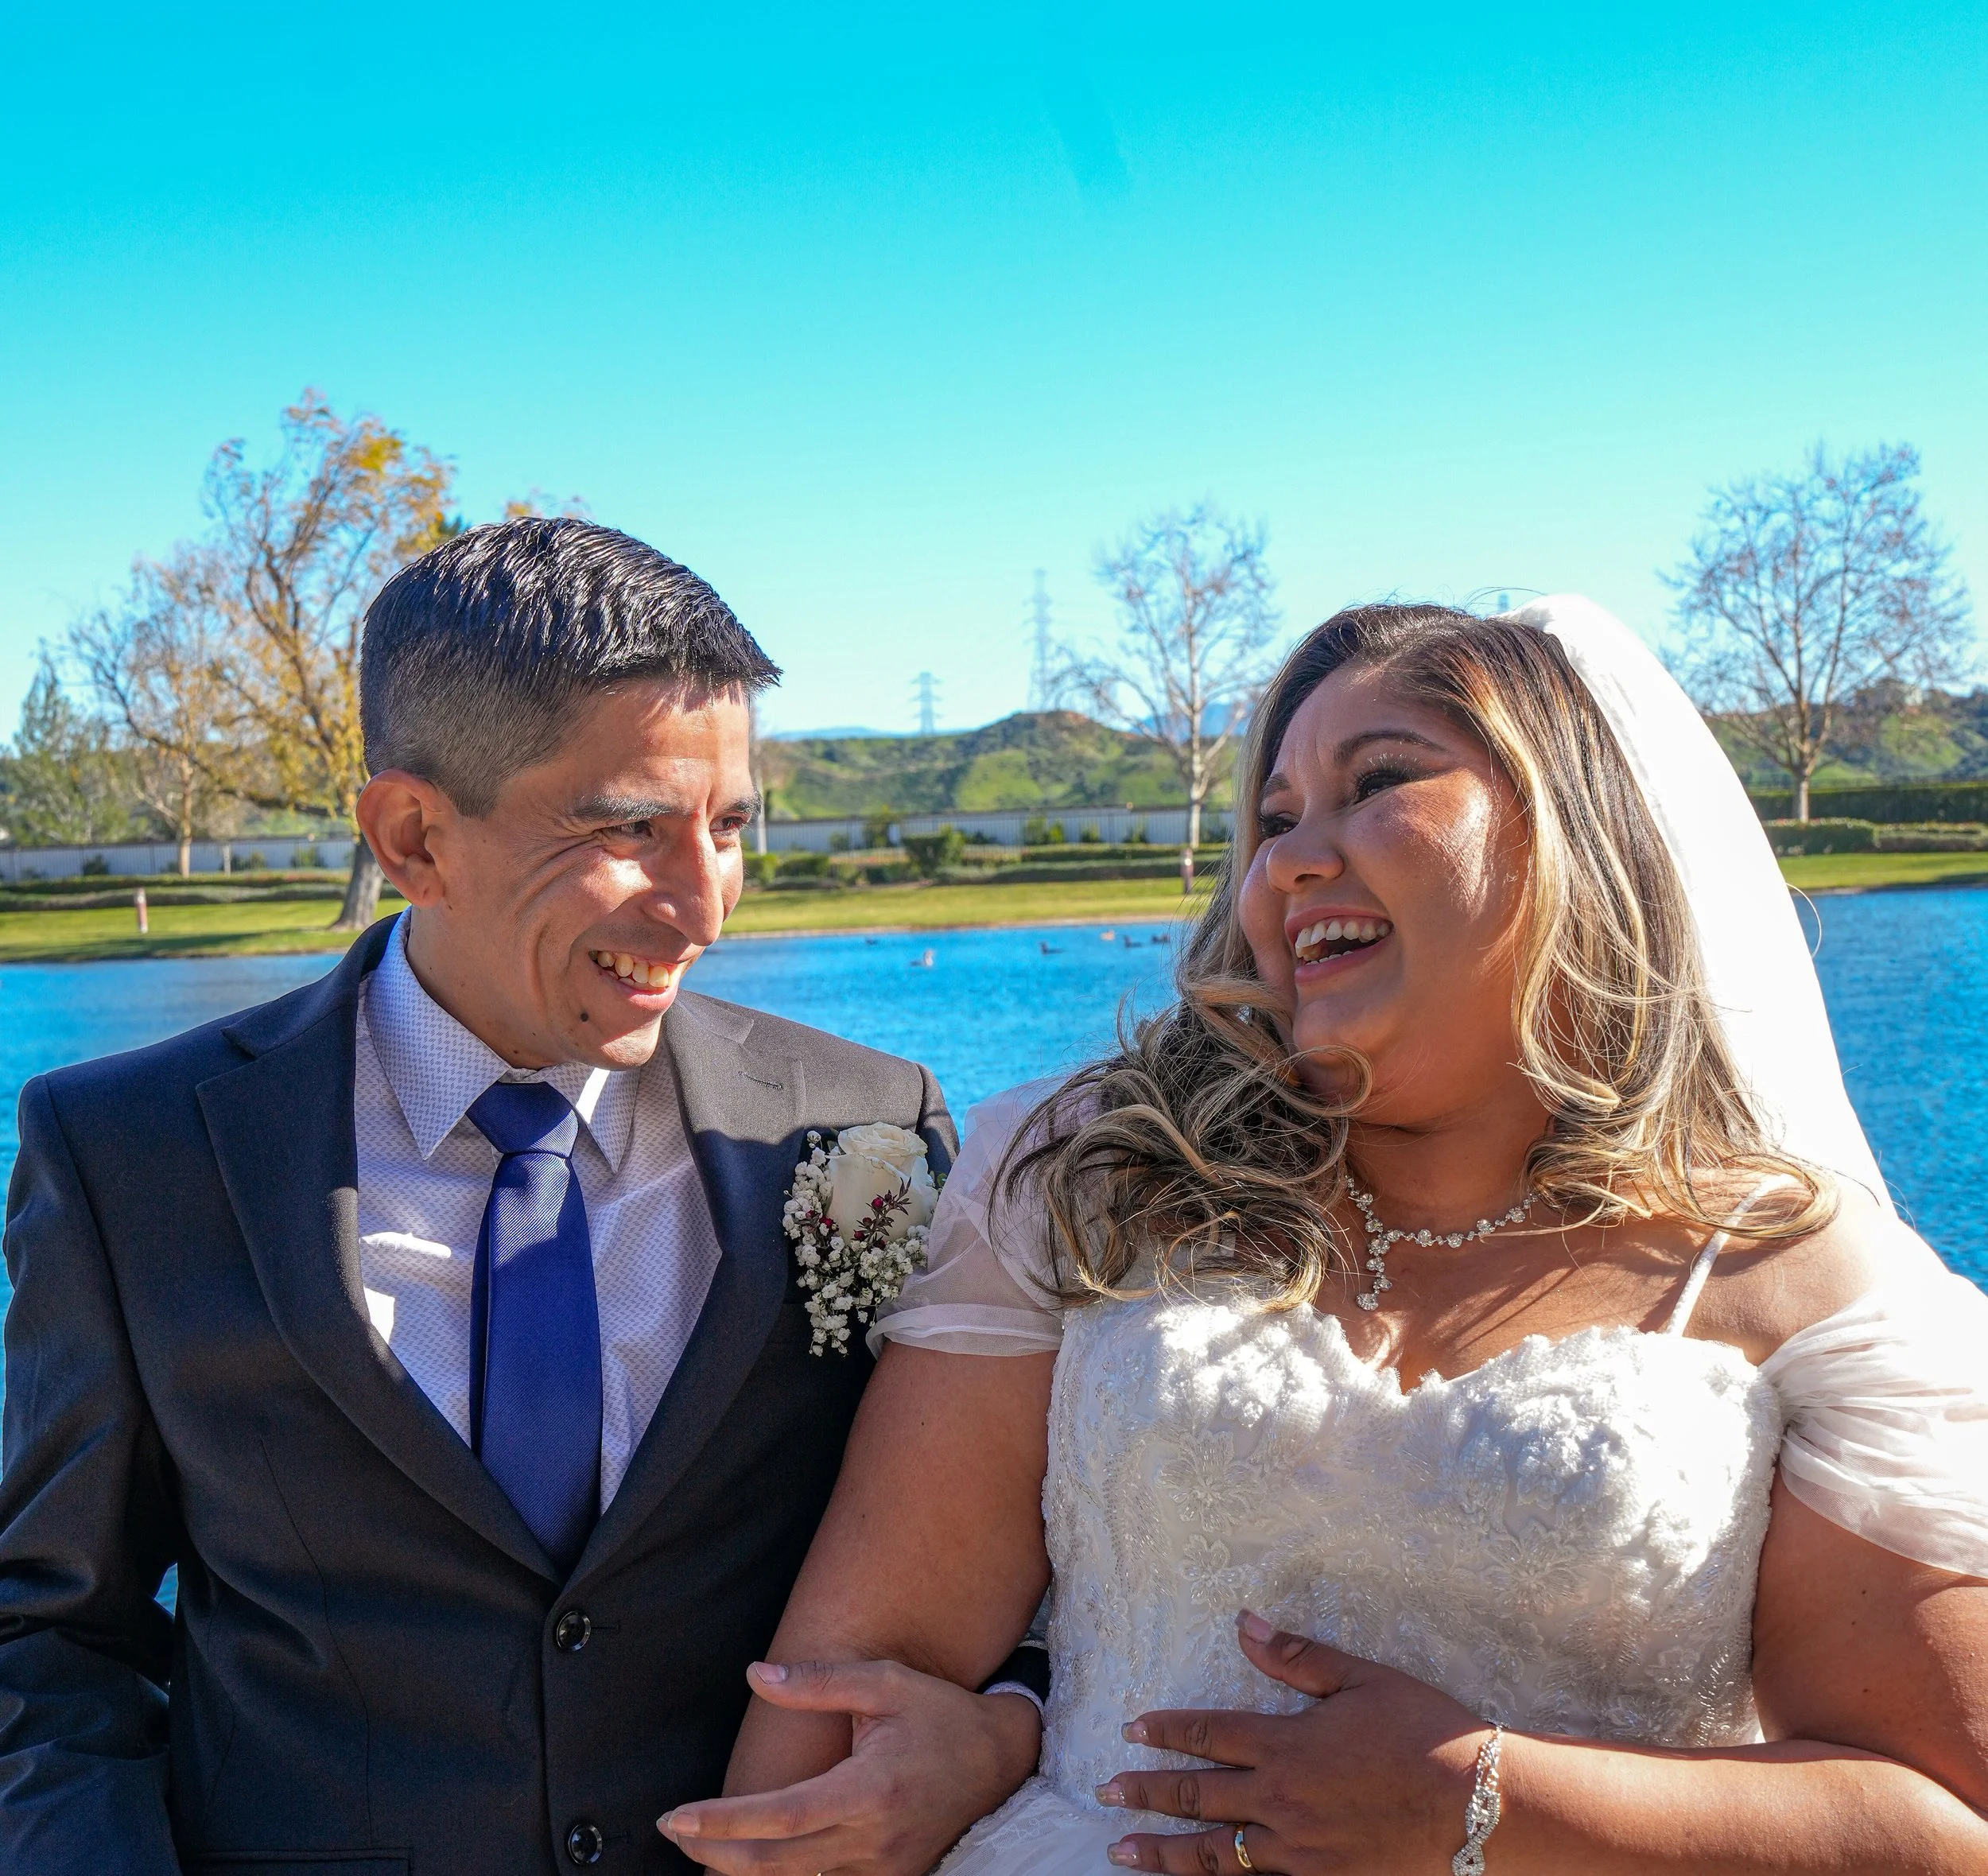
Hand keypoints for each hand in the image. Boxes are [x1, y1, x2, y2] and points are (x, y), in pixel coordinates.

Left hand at [661, 1658, 1041, 1875]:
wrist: (1002, 1760)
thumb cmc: (939, 1713)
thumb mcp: (884, 1682)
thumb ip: (819, 1682)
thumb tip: (755, 1675)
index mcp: (870, 1789)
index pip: (780, 1817)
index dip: (723, 1822)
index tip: (676, 1818)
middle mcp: (875, 1839)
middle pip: (777, 1864)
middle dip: (717, 1854)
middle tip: (674, 1835)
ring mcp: (885, 1868)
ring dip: (744, 1872)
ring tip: (702, 1852)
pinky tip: (755, 1863)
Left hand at [1096, 1612, 1491, 1874]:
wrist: (1481, 1807)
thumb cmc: (1424, 1732)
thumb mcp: (1361, 1678)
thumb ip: (1297, 1655)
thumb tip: (1243, 1623)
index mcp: (1287, 1745)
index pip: (1208, 1734)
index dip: (1165, 1731)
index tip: (1130, 1729)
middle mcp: (1282, 1801)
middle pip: (1197, 1797)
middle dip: (1146, 1794)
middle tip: (1105, 1794)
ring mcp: (1300, 1851)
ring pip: (1216, 1856)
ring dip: (1164, 1853)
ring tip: (1121, 1852)